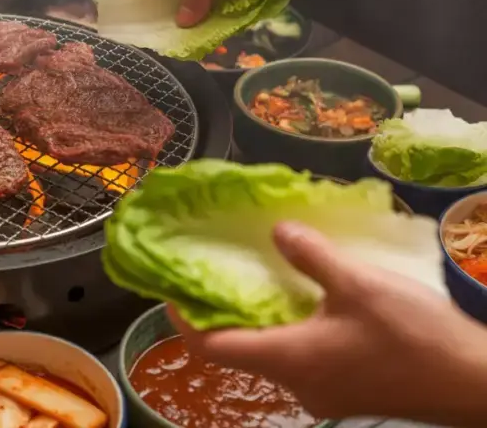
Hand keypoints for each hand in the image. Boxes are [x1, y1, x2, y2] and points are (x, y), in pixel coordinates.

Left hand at [172, 222, 486, 425]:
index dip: (181, 316)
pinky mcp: (346, 393)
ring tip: (255, 277)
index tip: (169, 286)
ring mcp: (322, 394)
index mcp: (287, 359)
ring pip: (271, 355)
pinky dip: (289, 331)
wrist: (475, 386)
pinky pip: (301, 360)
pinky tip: (304, 301)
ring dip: (257, 321)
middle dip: (219, 313)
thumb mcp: (359, 284)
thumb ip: (311, 256)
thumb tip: (276, 231)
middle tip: (213, 272)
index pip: (209, 345)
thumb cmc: (413, 336)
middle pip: (237, 351)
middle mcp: (295, 384)